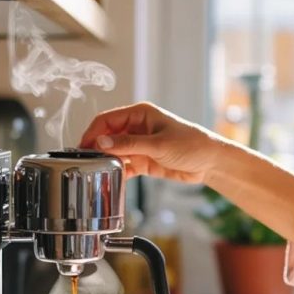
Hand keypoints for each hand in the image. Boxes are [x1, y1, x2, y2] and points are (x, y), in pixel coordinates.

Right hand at [80, 102, 224, 183]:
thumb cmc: (191, 144)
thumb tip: (102, 142)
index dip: (93, 132)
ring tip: (96, 172)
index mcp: (140, 114)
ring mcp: (140, 145)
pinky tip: (111, 179)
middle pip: (108, 136)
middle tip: (86, 162)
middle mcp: (137, 128)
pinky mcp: (144, 161)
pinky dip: (117, 172)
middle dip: (97, 148)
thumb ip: (129, 144)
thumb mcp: (158, 144)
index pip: (107, 119)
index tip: (82, 147)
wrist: (210, 162)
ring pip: (114, 152)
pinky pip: (125, 166)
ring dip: (106, 161)